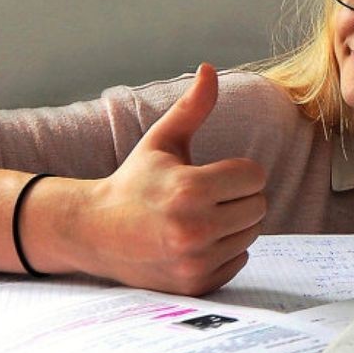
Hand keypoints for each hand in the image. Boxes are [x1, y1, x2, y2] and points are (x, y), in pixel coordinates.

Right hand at [65, 64, 266, 294]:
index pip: (254, 176)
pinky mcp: (195, 283)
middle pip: (259, 206)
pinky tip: (196, 242)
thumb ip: (192, 108)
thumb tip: (210, 69)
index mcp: (189, 188)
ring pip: (252, 234)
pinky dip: (225, 251)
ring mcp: (194, 260)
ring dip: (234, 225)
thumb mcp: (162, 142)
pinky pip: (240, 261)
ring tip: (200, 218)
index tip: (213, 175)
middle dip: (238, 198)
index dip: (237, 172)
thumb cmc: (134, 182)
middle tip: (207, 197)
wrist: (94, 232)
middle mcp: (193, 227)